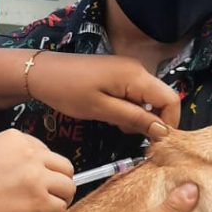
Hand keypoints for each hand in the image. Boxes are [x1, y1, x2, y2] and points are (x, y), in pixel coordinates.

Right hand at [0, 129, 74, 211]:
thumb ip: (12, 160)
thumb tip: (37, 175)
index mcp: (13, 138)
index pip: (45, 151)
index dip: (42, 170)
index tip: (31, 183)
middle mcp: (28, 153)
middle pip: (64, 166)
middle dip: (57, 183)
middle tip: (45, 198)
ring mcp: (35, 176)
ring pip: (68, 187)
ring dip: (59, 200)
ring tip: (44, 210)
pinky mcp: (38, 201)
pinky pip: (60, 208)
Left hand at [29, 52, 180, 133]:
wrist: (41, 72)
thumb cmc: (68, 91)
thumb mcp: (101, 109)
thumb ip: (134, 118)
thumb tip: (163, 131)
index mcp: (136, 76)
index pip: (171, 99)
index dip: (169, 123)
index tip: (154, 142)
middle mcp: (137, 69)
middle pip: (160, 99)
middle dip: (151, 121)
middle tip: (129, 134)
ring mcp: (127, 70)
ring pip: (147, 99)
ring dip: (137, 116)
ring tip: (114, 123)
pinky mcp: (117, 74)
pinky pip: (133, 94)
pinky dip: (127, 108)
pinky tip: (110, 115)